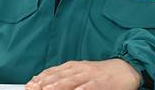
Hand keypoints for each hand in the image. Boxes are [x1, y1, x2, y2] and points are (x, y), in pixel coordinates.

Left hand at [25, 59, 140, 89]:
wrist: (125, 69)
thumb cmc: (102, 74)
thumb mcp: (82, 71)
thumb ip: (66, 76)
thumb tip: (46, 80)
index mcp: (74, 66)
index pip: (53, 72)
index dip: (40, 78)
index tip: (29, 84)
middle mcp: (80, 69)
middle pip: (58, 76)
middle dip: (44, 83)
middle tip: (32, 88)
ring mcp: (90, 76)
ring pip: (70, 81)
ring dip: (57, 86)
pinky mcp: (100, 83)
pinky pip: (88, 87)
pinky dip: (80, 89)